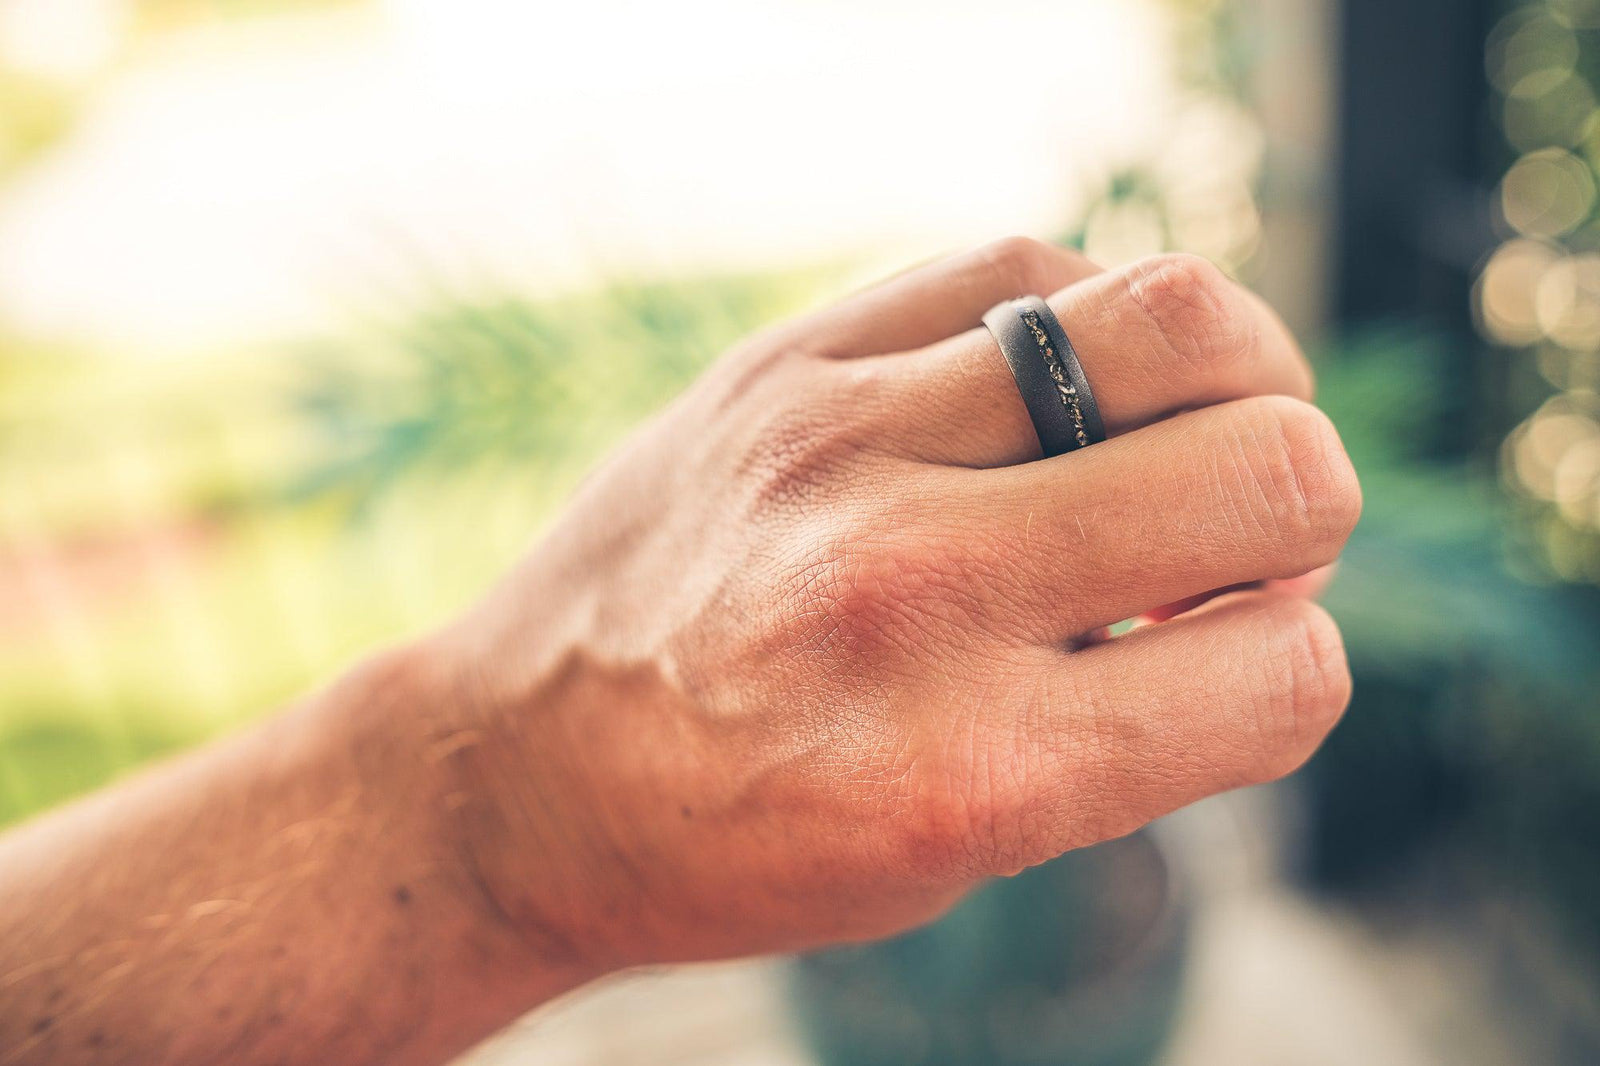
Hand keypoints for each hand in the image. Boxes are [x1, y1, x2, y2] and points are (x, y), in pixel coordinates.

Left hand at [418, 238, 1359, 976]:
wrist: (518, 769)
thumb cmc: (742, 836)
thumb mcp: (953, 858)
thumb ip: (1128, 738)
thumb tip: (1267, 587)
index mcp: (973, 771)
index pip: (1286, 672)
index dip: (1292, 665)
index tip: (1235, 657)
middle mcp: (914, 593)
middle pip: (1272, 468)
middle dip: (1303, 510)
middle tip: (1236, 535)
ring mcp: (842, 448)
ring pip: (1171, 320)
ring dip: (1236, 379)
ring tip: (1183, 429)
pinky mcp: (785, 362)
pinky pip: (1019, 264)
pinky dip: (1089, 315)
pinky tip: (1065, 381)